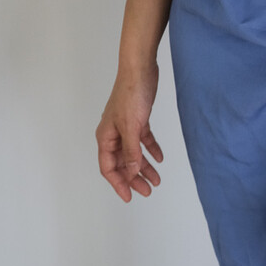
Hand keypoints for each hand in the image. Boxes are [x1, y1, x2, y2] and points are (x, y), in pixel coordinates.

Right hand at [96, 61, 164, 200]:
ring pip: (133, 153)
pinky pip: (143, 140)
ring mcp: (125, 126)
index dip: (118, 183)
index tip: (129, 197)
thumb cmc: (131, 94)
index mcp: (106, 136)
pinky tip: (160, 157)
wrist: (140, 68)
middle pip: (121, 163)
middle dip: (133, 178)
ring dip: (144, 166)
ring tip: (156, 179)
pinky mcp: (138, 118)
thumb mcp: (132, 127)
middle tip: (148, 190)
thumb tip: (130, 172)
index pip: (108, 167)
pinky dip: (150, 149)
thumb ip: (131, 151)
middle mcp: (113, 133)